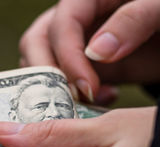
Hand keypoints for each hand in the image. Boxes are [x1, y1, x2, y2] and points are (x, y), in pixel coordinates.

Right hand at [19, 0, 159, 103]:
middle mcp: (74, 20)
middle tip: (73, 99)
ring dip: (56, 88)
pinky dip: (71, 97)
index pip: (61, 25)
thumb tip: (96, 52)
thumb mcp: (159, 7)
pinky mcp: (82, 65)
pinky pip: (59, 81)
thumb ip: (133, 20)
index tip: (87, 86)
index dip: (67, 57)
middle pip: (35, 43)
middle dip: (47, 75)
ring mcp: (74, 43)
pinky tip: (102, 98)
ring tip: (91, 99)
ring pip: (40, 64)